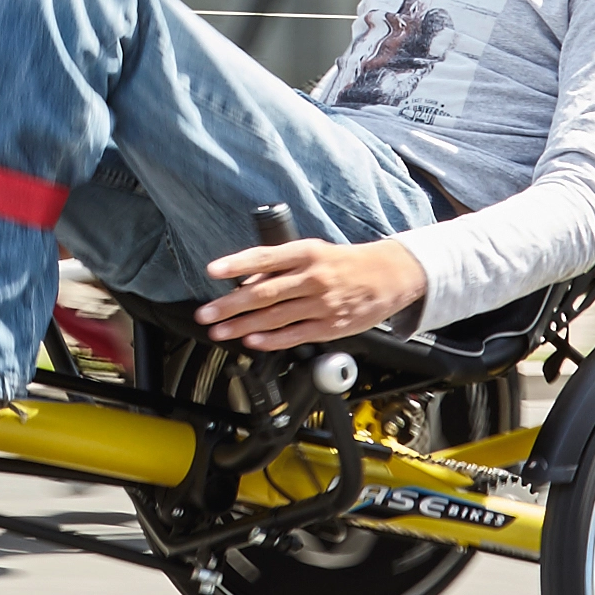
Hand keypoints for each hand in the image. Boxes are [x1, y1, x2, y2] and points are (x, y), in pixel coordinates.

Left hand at [197, 232, 426, 352]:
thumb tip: (247, 279)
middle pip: (264, 292)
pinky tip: (252, 342)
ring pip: (275, 317)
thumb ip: (281, 266)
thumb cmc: (345, 263)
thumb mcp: (314, 252)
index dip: (236, 264)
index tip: (212, 271)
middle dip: (230, 305)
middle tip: (205, 313)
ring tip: (219, 331)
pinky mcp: (329, 326)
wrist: (389, 276)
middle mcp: (313, 277)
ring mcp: (321, 304)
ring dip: (242, 326)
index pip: (265, 257)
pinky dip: (271, 340)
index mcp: (306, 253)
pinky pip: (295, 335)